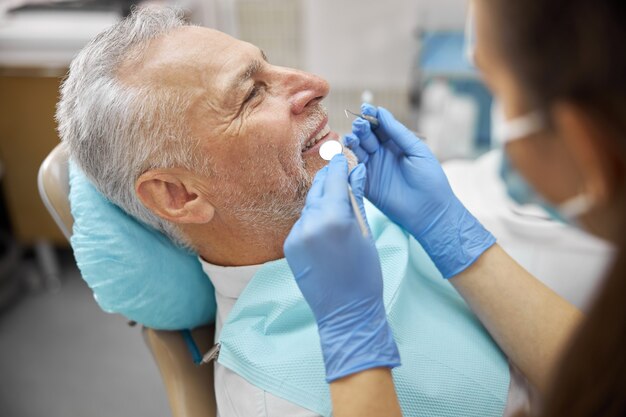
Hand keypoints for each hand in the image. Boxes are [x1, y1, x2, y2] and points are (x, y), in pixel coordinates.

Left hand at [284, 154, 399, 381]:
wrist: (346, 311)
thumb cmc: (365, 274)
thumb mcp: (366, 232)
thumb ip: (357, 198)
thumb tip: (358, 171)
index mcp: (334, 218)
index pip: (334, 180)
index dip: (339, 166)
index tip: (342, 157)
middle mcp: (310, 224)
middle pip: (319, 190)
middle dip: (329, 180)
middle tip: (339, 171)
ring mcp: (296, 236)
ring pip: (309, 207)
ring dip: (322, 201)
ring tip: (337, 201)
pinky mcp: (289, 247)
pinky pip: (302, 224)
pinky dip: (314, 219)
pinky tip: (327, 225)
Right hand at [345, 103, 494, 277]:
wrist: (430, 211)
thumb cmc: (430, 179)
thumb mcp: (417, 151)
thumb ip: (398, 133)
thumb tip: (382, 112)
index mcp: (396, 143)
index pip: (380, 126)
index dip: (372, 116)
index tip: (366, 109)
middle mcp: (382, 153)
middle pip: (366, 136)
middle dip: (361, 128)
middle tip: (358, 125)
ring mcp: (373, 168)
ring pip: (357, 150)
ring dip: (353, 142)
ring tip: (352, 138)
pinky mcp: (366, 184)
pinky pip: (353, 169)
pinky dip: (348, 161)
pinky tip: (348, 154)